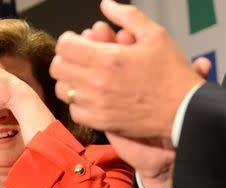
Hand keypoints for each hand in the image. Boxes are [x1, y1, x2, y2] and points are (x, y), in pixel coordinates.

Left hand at [50, 0, 204, 138]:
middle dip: (65, 59)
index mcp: (108, 58)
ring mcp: (96, 104)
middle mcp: (97, 82)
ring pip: (62, 90)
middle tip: (79, 58)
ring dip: (69, 81)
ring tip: (84, 77)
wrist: (183, 111)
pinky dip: (77, 102)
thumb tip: (106, 5)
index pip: (64, 46)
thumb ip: (127, 16)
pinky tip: (91, 96)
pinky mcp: (99, 122)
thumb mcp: (155, 35)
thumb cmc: (171, 74)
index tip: (78, 41)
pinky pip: (73, 110)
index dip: (68, 40)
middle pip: (57, 67)